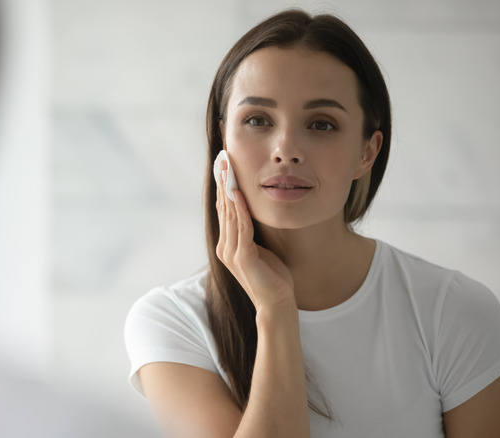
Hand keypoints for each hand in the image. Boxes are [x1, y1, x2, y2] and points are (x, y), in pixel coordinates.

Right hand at [215, 161, 295, 310]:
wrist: (277, 305)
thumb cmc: (274, 278)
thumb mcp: (261, 250)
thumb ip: (252, 234)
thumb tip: (254, 215)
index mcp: (227, 245)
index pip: (224, 211)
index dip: (223, 187)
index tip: (224, 166)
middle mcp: (224, 248)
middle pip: (223, 208)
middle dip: (222, 182)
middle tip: (222, 159)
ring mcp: (231, 253)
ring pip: (229, 214)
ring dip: (228, 189)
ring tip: (227, 169)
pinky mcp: (242, 257)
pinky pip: (241, 227)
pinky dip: (239, 208)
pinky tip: (238, 193)